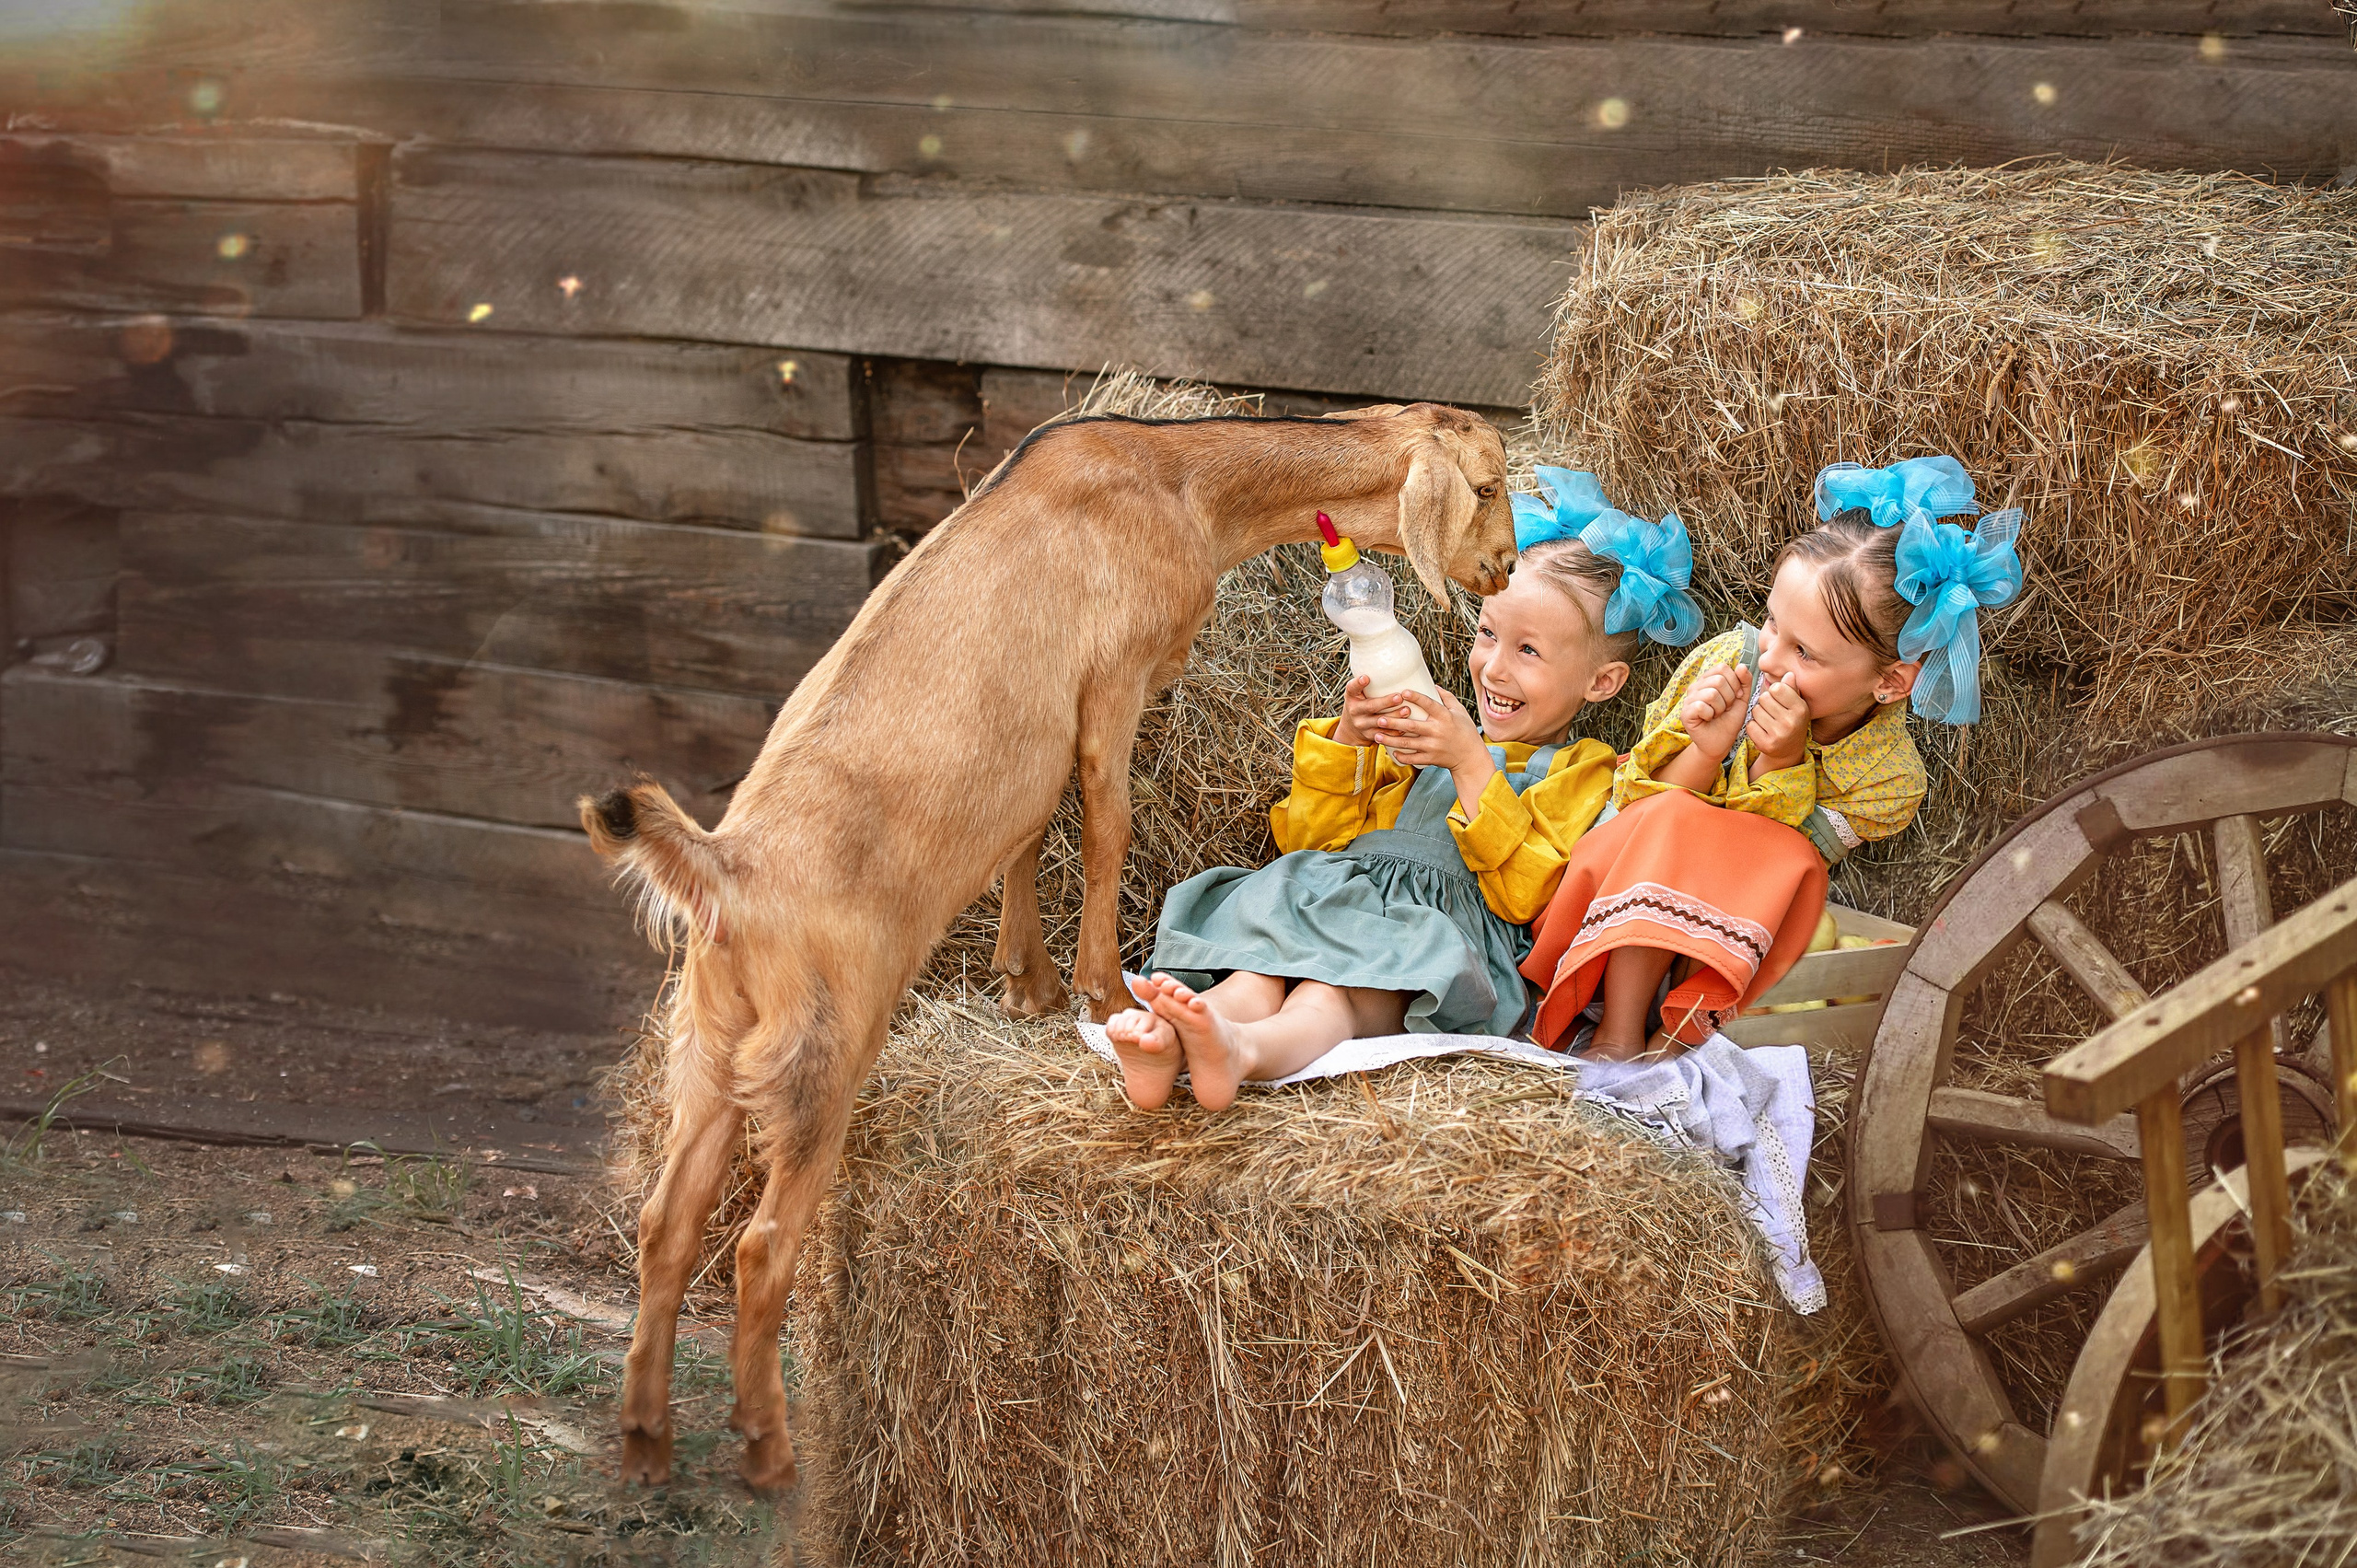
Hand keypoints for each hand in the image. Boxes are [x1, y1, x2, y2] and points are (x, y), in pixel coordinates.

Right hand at [1331, 675, 1410, 747]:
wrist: (1352, 728)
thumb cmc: (1361, 703)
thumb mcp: (1358, 693)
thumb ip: (1368, 683)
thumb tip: (1392, 663)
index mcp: (1351, 697)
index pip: (1352, 688)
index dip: (1358, 683)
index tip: (1366, 678)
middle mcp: (1355, 711)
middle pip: (1370, 706)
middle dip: (1385, 702)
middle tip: (1399, 696)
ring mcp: (1362, 725)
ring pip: (1380, 722)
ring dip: (1394, 717)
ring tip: (1407, 710)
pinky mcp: (1370, 735)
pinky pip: (1385, 734)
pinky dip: (1395, 731)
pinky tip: (1406, 727)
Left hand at [1370, 688, 1484, 771]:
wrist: (1470, 756)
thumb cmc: (1465, 730)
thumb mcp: (1459, 711)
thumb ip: (1446, 697)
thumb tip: (1432, 685)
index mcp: (1445, 717)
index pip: (1429, 705)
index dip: (1416, 698)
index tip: (1403, 692)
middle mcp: (1438, 731)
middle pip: (1412, 726)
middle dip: (1394, 723)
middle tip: (1379, 718)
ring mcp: (1433, 746)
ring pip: (1408, 743)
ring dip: (1390, 740)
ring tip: (1377, 735)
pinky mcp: (1431, 759)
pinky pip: (1413, 759)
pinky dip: (1401, 756)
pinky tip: (1391, 752)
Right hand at [1680, 664, 1749, 763]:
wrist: (1721, 743)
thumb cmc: (1729, 720)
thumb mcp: (1742, 699)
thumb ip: (1744, 681)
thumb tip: (1741, 666)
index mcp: (1708, 680)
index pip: (1722, 668)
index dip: (1734, 683)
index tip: (1735, 698)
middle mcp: (1696, 686)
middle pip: (1718, 680)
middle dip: (1729, 697)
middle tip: (1725, 708)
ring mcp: (1689, 699)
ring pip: (1711, 693)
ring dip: (1720, 708)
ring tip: (1717, 714)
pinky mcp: (1685, 713)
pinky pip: (1701, 706)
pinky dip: (1710, 715)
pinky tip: (1708, 719)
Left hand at [1746, 675, 1810, 773]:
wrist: (1789, 750)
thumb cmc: (1791, 721)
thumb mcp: (1796, 705)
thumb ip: (1791, 689)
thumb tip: (1789, 674)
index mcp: (1800, 709)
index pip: (1777, 688)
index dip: (1773, 692)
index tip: (1778, 699)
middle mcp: (1791, 722)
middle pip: (1763, 698)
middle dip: (1765, 703)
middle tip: (1772, 712)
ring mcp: (1778, 734)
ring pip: (1755, 711)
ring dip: (1758, 714)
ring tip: (1768, 721)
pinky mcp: (1766, 744)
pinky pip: (1750, 725)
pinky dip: (1753, 726)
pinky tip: (1763, 730)